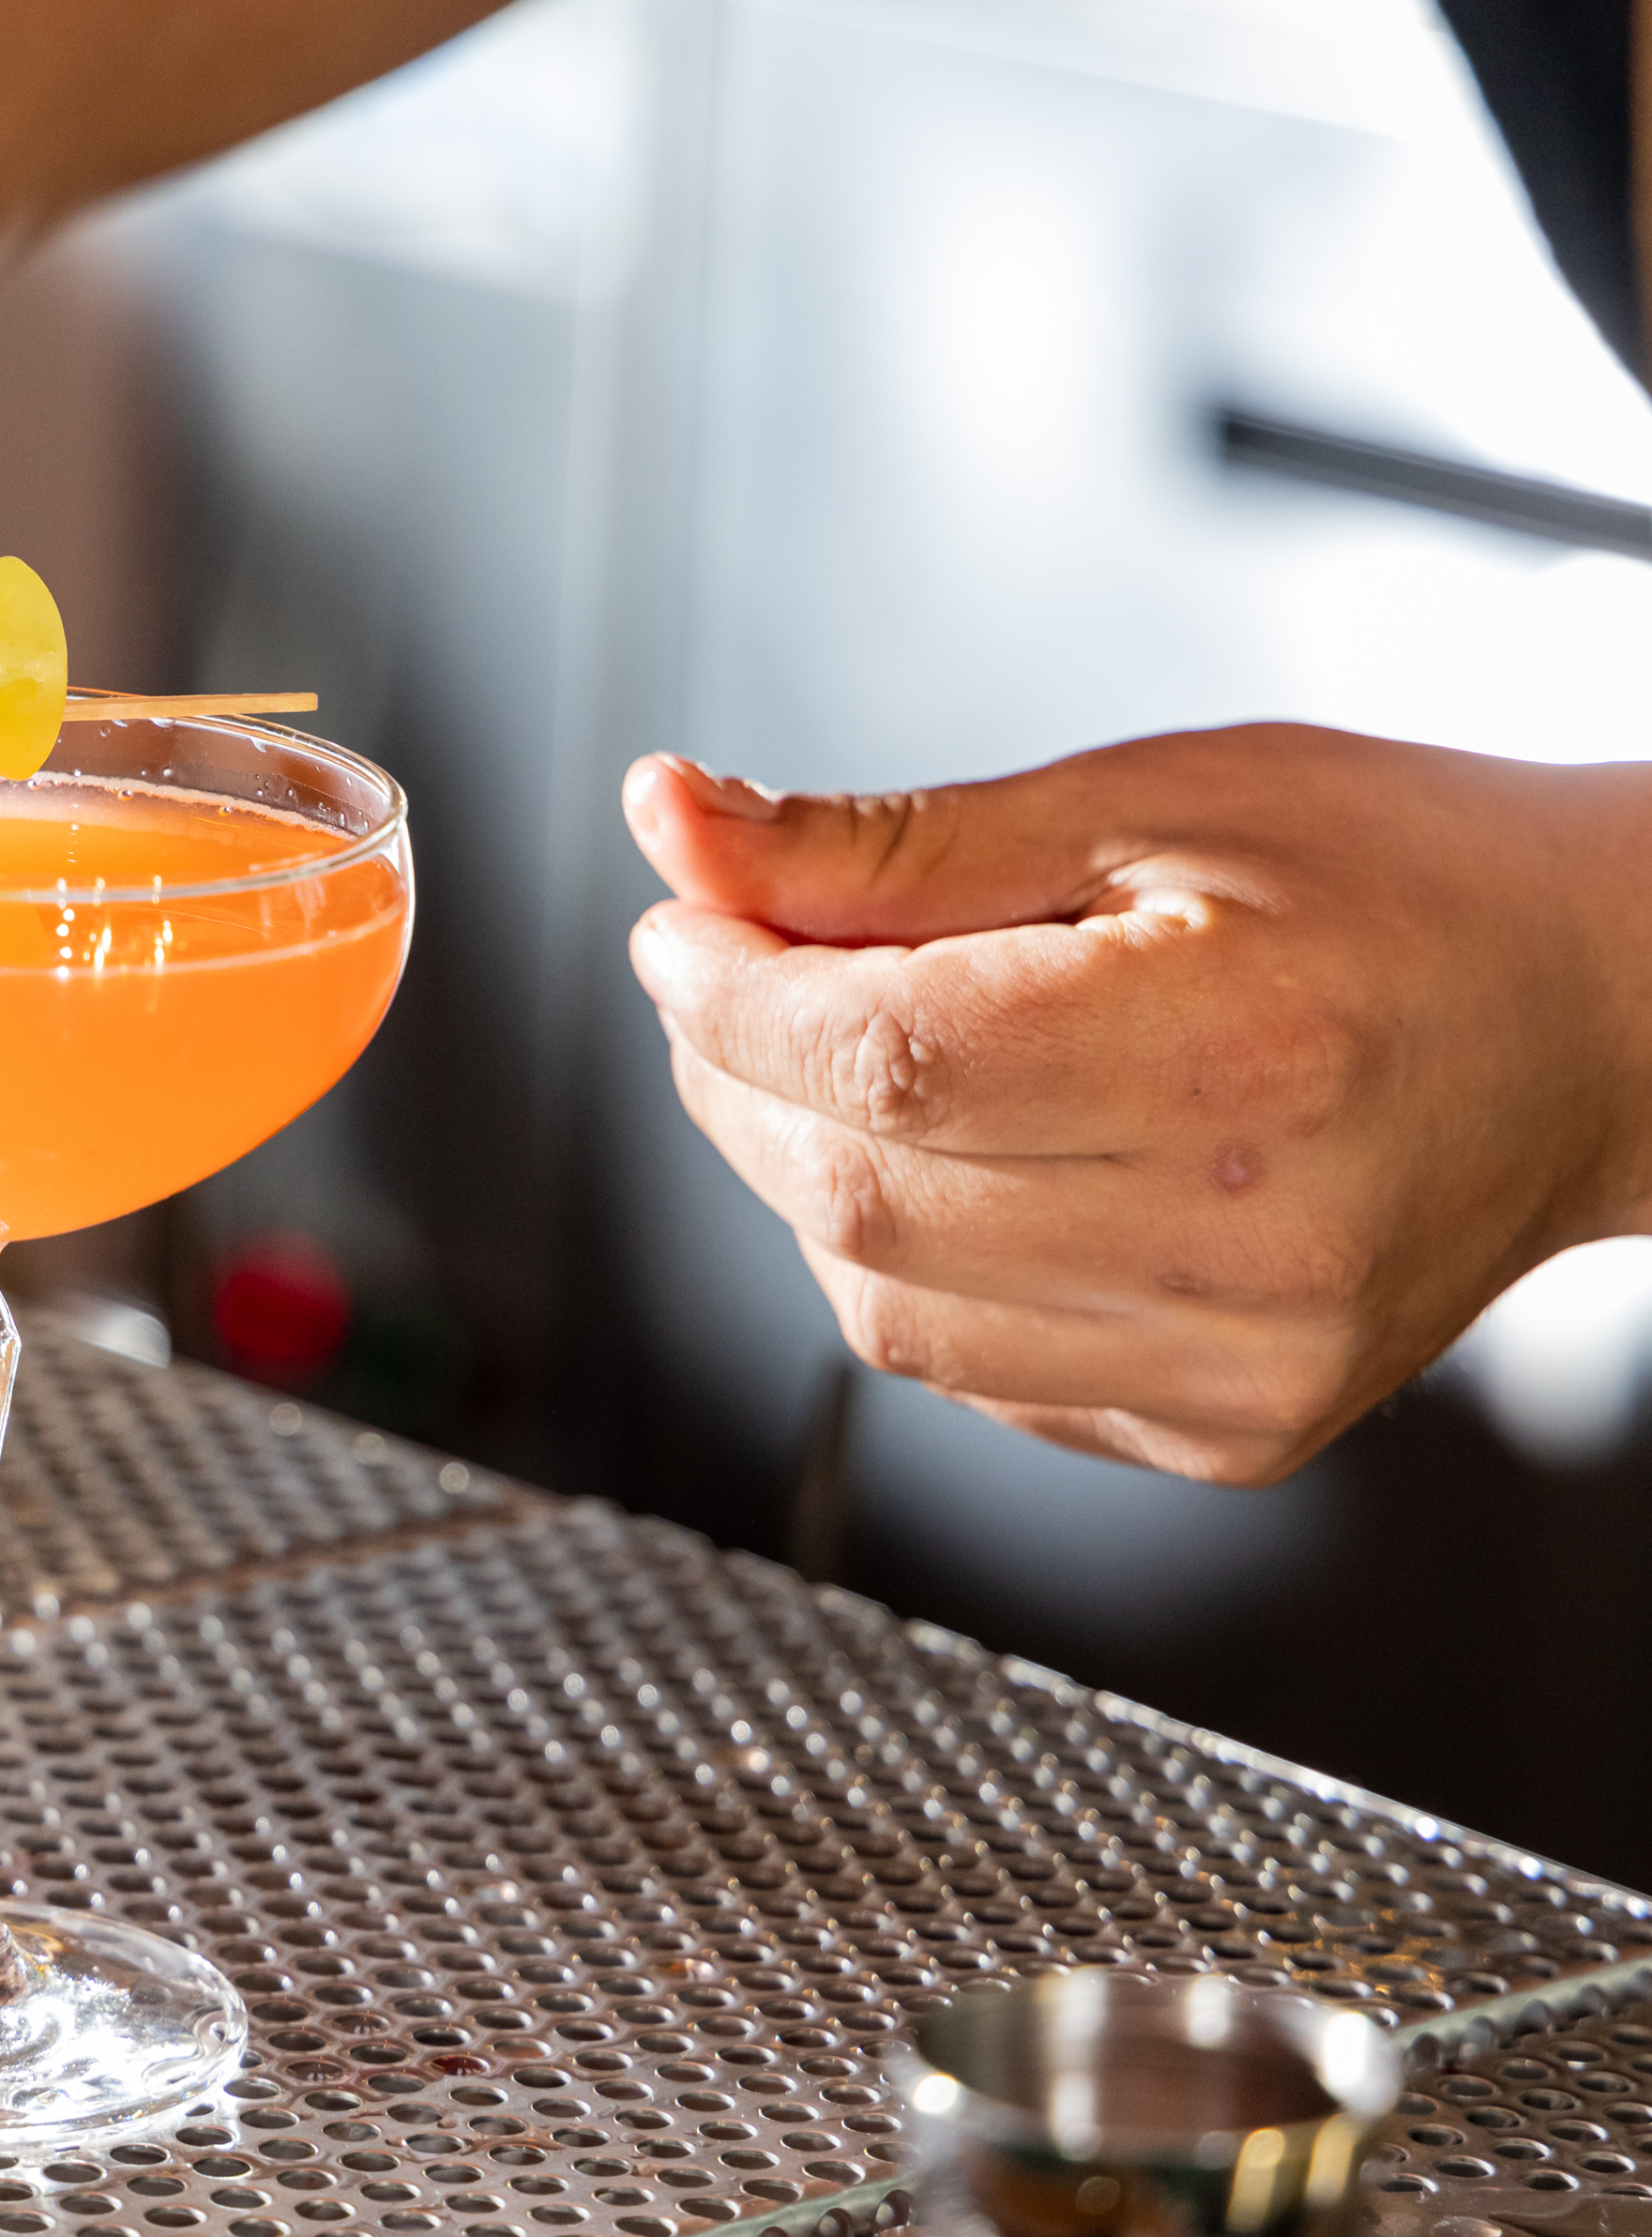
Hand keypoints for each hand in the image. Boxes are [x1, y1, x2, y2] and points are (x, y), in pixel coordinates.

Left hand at [623, 723, 1651, 1481]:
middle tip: (733, 967)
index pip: (886, 1064)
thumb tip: (676, 829)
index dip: (731, 993)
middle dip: (736, 1075)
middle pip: (859, 1194)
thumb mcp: (1140, 800)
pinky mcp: (1229, 1436)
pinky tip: (965, 1158)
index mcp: (1239, 1060)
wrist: (1596, 1020)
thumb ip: (890, 846)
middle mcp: (1247, 1247)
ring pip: (880, 1309)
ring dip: (802, 1173)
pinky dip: (906, 1262)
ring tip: (847, 1050)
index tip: (683, 921)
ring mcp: (1242, 1369)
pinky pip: (971, 1372)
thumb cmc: (1403, 880)